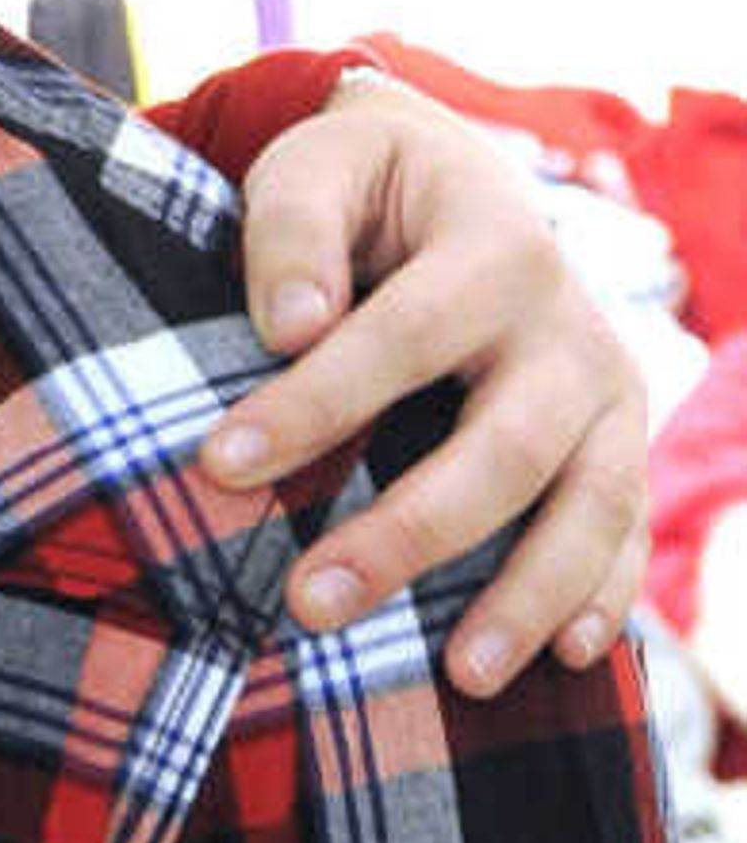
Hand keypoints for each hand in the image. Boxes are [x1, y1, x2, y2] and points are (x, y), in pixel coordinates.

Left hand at [200, 76, 646, 694]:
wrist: (458, 180)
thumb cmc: (363, 185)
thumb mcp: (315, 165)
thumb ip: (291, 229)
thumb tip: (289, 325)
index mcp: (495, 245)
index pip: (403, 337)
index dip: (314, 403)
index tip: (219, 464)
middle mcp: (569, 327)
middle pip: (506, 447)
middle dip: (408, 534)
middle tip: (308, 604)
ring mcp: (608, 394)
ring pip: (590, 505)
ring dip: (528, 597)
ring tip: (456, 677)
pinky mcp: (617, 445)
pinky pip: (624, 532)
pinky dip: (603, 598)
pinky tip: (564, 662)